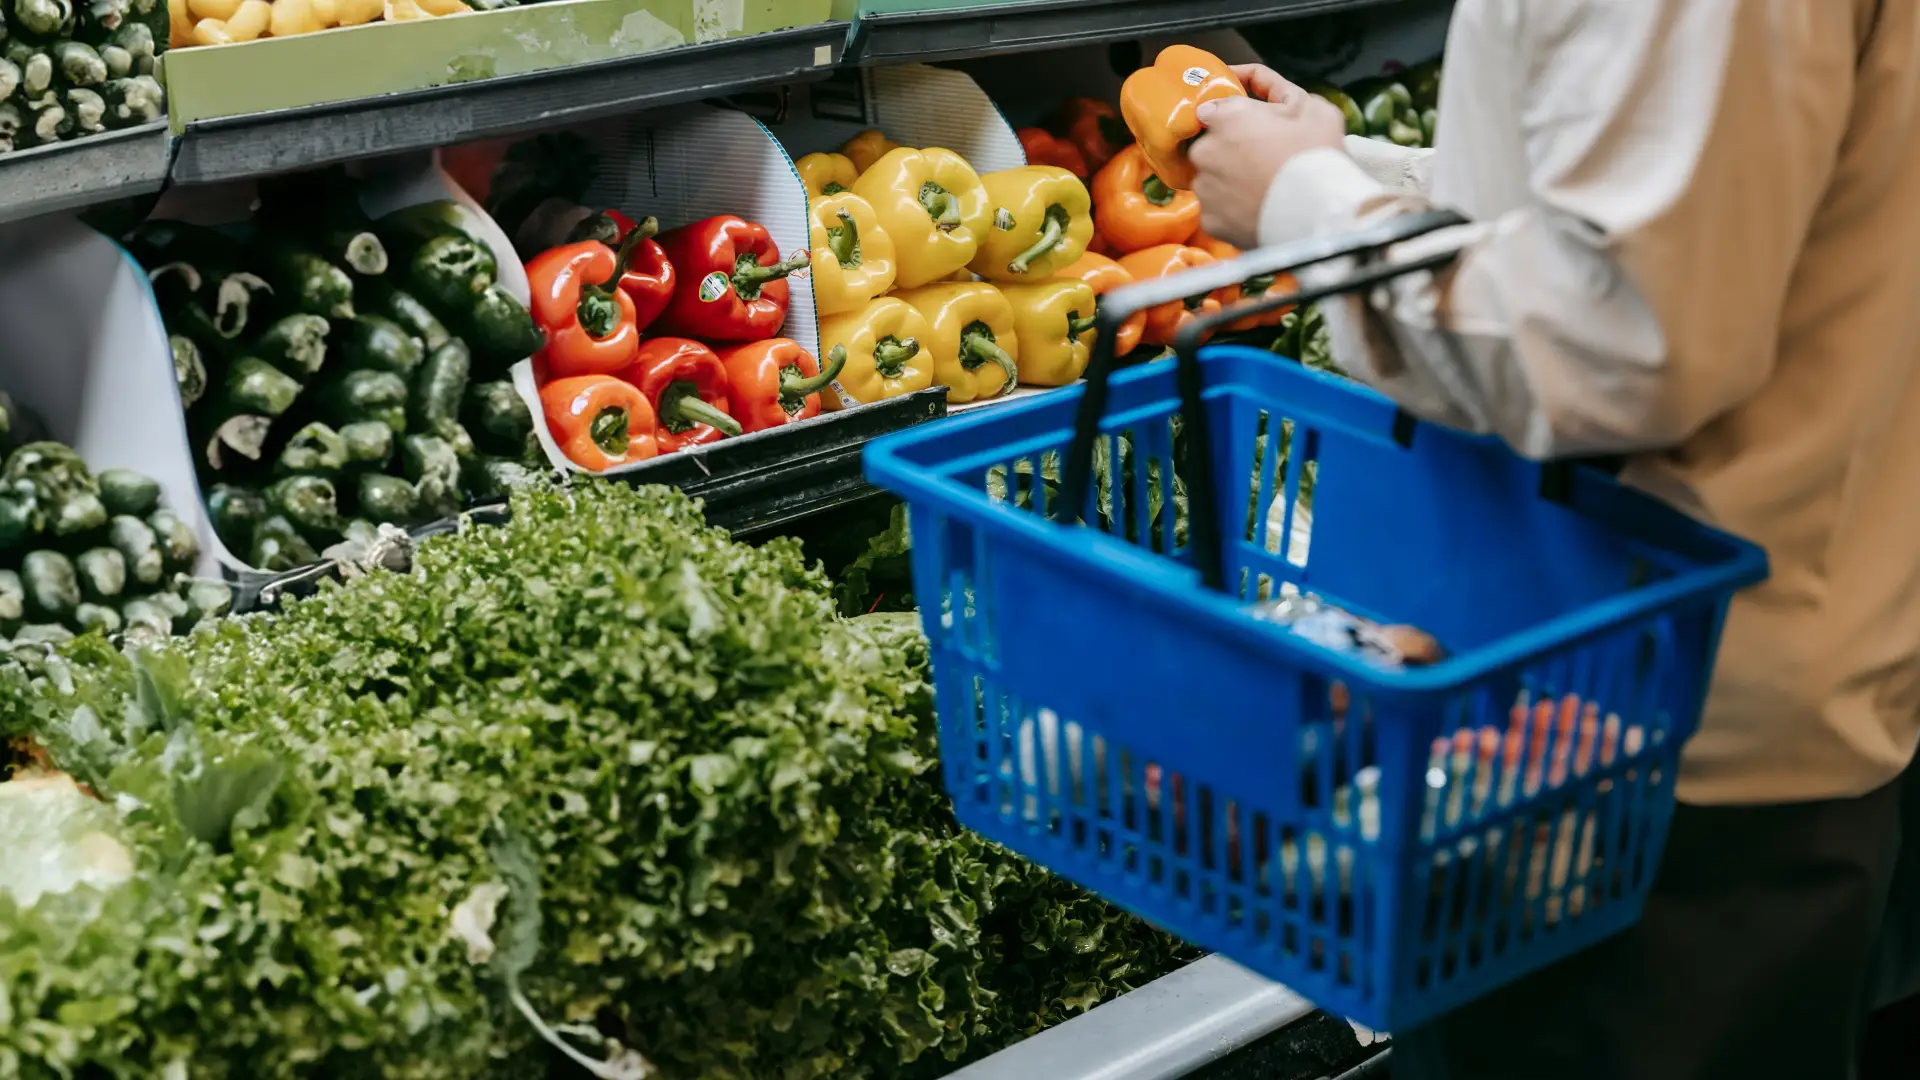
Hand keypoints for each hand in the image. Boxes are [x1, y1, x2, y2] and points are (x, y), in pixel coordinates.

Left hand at [1189, 65, 1346, 247]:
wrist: (1318, 214)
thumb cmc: (1316, 155)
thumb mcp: (1312, 107)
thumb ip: (1279, 92)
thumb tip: (1259, 95)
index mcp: (1226, 118)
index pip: (1213, 111)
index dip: (1233, 118)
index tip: (1250, 125)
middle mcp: (1204, 152)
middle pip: (1210, 147)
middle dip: (1230, 150)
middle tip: (1261, 159)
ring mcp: (1204, 189)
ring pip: (1211, 179)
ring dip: (1228, 180)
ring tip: (1259, 188)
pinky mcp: (1209, 221)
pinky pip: (1216, 209)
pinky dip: (1230, 209)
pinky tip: (1253, 209)